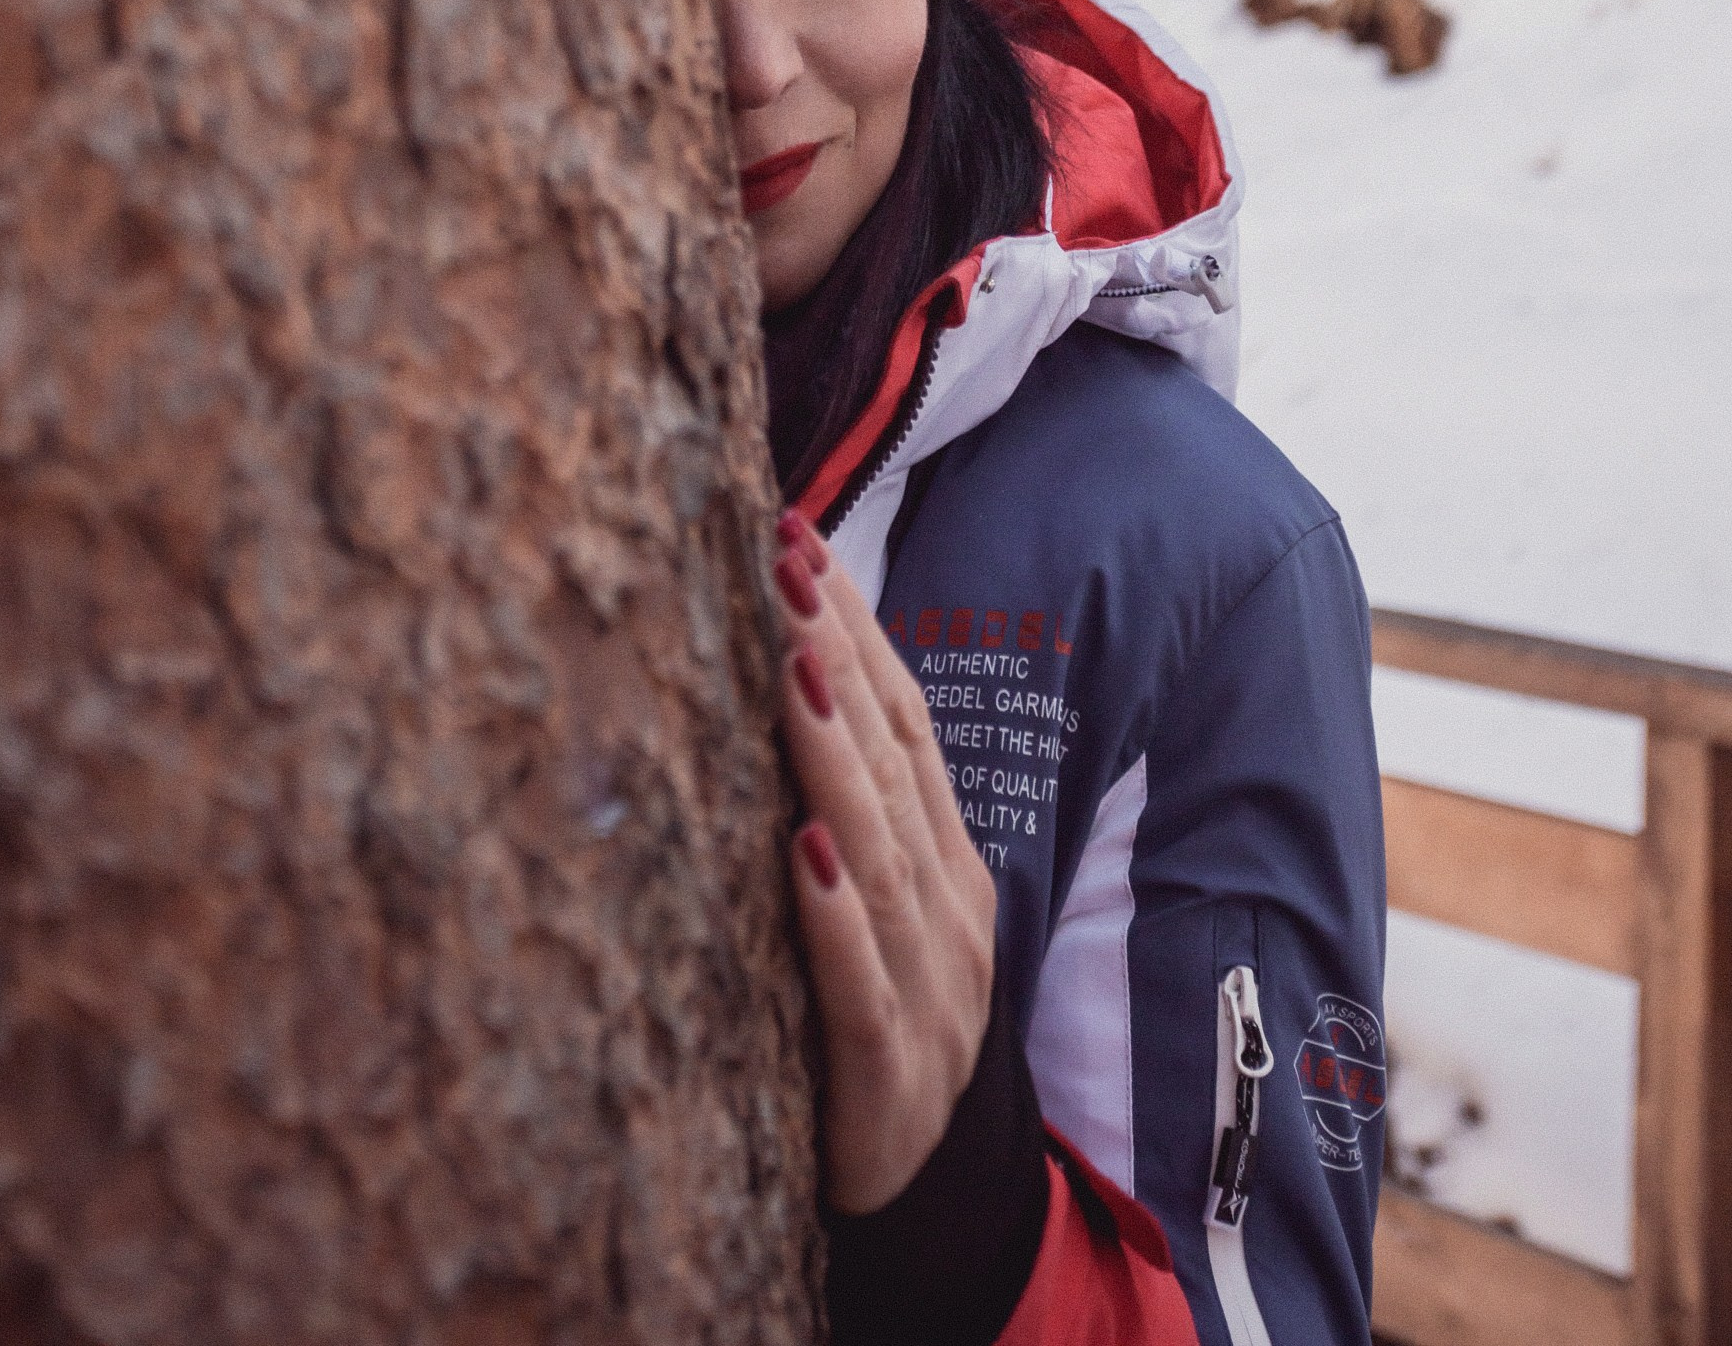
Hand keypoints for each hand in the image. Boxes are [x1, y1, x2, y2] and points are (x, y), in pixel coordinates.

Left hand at [772, 510, 998, 1212]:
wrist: (931, 1192)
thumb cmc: (881, 1018)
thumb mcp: (884, 904)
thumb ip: (858, 804)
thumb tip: (796, 670)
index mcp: (943, 860)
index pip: (904, 721)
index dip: (858, 628)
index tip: (802, 539)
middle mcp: (945, 909)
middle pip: (890, 764)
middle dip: (838, 654)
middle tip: (786, 559)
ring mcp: (925, 988)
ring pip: (875, 854)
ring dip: (834, 757)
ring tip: (793, 668)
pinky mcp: (884, 1071)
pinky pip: (858, 985)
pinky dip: (833, 916)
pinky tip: (802, 853)